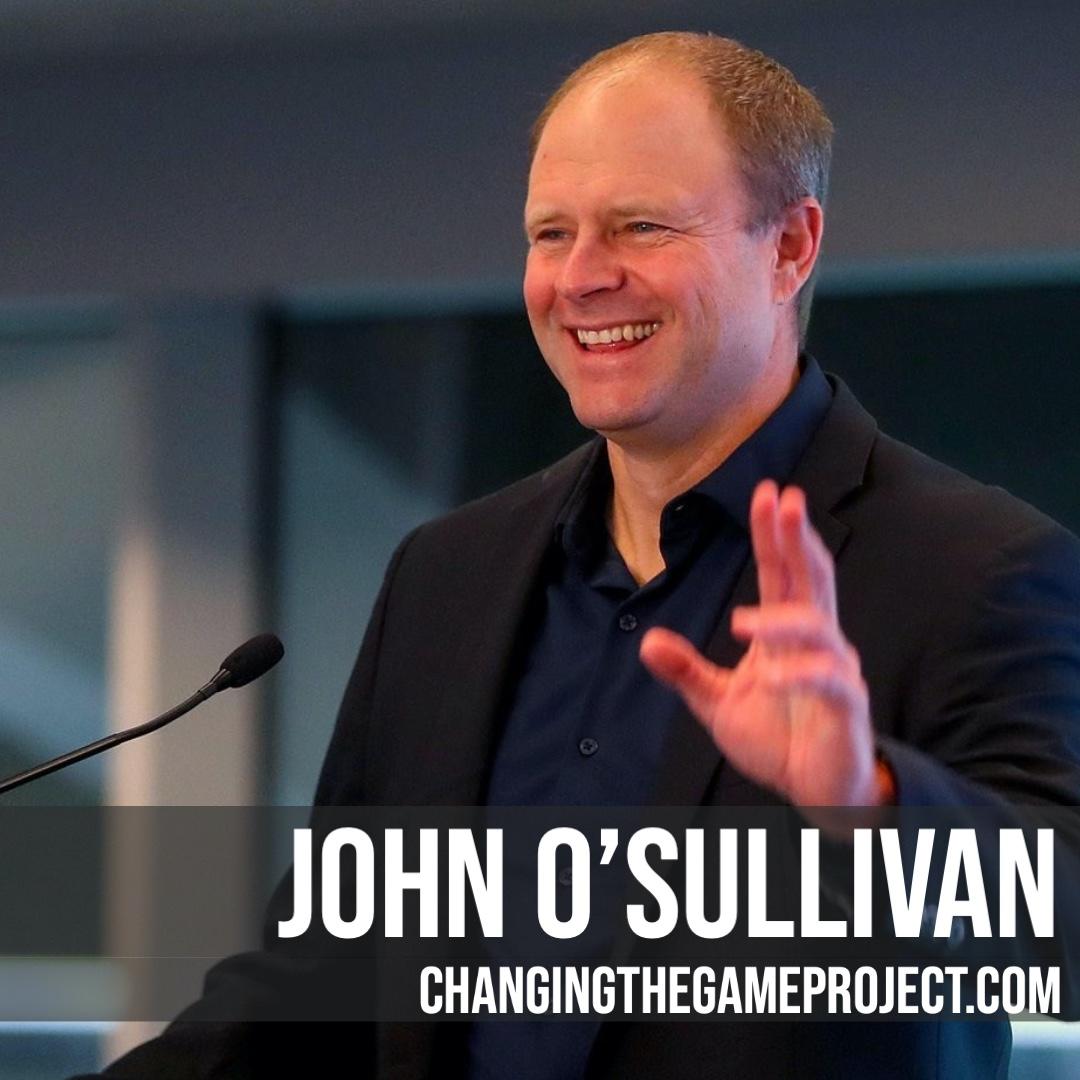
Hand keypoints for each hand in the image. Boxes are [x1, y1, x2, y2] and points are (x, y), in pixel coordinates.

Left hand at [639, 480, 893, 808]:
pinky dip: (804, 674)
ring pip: (819, 629)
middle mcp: (815, 644)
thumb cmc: (777, 739)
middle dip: (798, 540)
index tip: (768, 494)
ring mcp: (834, 672)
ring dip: (782, 620)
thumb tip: (647, 640)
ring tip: (740, 622)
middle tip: (786, 500)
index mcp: (784, 636)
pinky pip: (831, 681)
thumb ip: (688, 671)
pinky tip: (775, 675)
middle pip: (810, 581)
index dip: (774, 536)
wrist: (816, 791)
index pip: (780, 574)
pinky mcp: (845, 707)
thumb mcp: (719, 702)